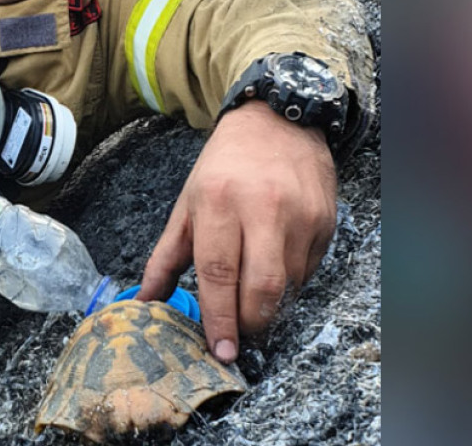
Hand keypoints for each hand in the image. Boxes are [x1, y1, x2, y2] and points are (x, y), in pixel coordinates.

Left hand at [135, 101, 336, 363]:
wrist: (276, 121)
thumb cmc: (223, 168)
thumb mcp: (187, 205)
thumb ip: (166, 257)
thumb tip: (145, 301)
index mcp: (219, 202)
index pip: (219, 272)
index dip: (220, 317)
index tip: (220, 350)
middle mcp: (264, 209)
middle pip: (262, 288)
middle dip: (249, 322)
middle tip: (238, 333)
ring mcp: (301, 216)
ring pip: (289, 285)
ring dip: (269, 304)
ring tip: (252, 296)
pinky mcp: (326, 221)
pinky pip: (309, 271)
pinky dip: (290, 283)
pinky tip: (274, 267)